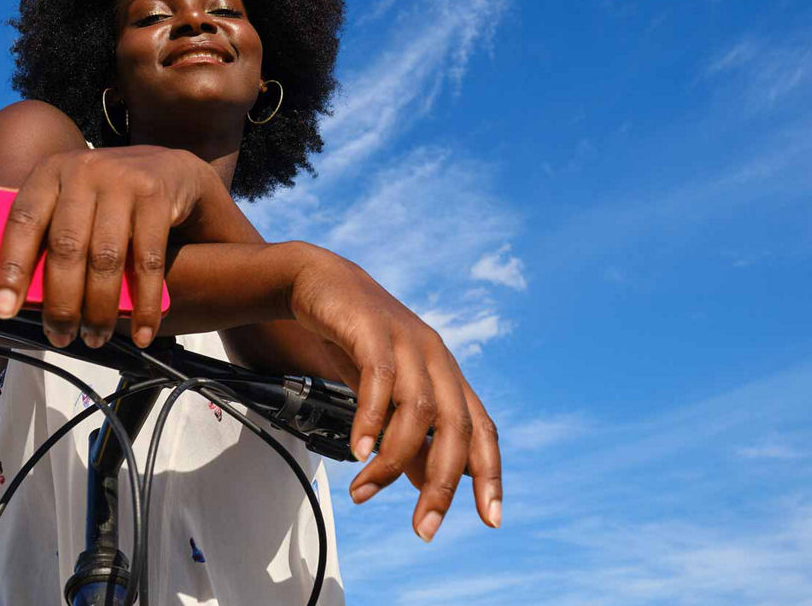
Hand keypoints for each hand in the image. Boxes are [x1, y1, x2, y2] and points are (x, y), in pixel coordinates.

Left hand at [0, 145, 214, 347]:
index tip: (5, 310)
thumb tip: (20, 297)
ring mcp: (123, 181)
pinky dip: (144, 306)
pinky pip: (148, 262)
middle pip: (66, 247)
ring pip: (105, 259)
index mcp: (50, 172)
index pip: (22, 221)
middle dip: (61, 302)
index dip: (11, 268)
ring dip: (99, 309)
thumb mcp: (72, 200)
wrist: (169, 168)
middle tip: (60, 337)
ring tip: (95, 337)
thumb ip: (49, 232)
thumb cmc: (108, 198)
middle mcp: (83, 171)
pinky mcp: (157, 198)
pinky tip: (141, 333)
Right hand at [288, 247, 502, 541]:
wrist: (320, 283)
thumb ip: (410, 434)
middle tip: (424, 528)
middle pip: (456, 428)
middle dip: (445, 483)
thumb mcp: (388, 393)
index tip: (491, 520)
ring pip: (419, 410)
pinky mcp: (373, 330)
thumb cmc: (357, 341)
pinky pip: (380, 380)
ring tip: (365, 493)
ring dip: (394, 460)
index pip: (482, 429)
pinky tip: (358, 450)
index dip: (490, 474)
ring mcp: (407, 342)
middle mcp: (436, 358)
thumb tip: (428, 484)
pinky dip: (372, 419)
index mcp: (447, 375)